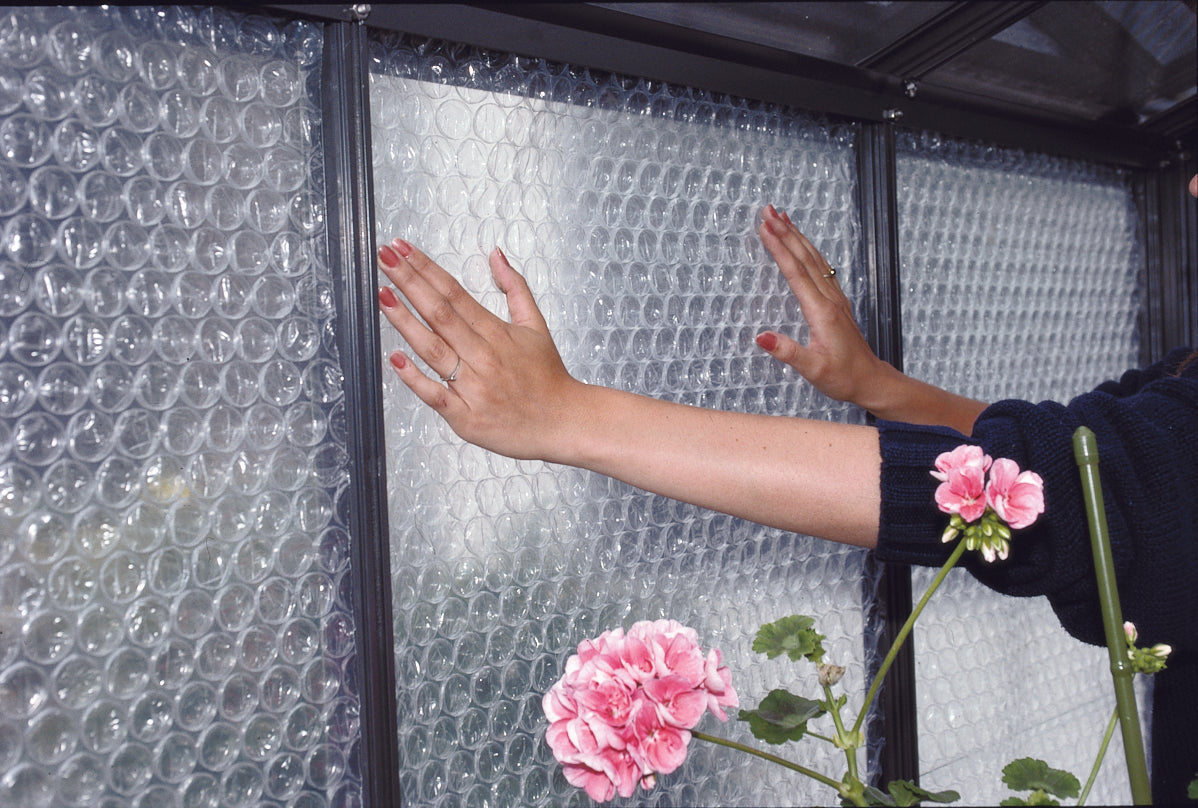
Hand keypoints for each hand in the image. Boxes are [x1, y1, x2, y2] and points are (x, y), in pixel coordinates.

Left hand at [376, 239, 583, 460]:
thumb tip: (496, 255)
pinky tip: (394, 358)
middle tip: (385, 258)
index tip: (402, 250)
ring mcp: (473, 386)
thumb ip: (515, 288)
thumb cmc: (547, 378)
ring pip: (433, 349)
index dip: (425, 269)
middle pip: (439, 313)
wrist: (564, 423)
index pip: (453, 292)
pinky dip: (415, 378)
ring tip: (383, 296)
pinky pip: (436, 395)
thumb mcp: (536, 325)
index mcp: (495, 332)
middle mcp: (482, 355)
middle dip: (409, 282)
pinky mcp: (466, 416)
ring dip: (405, 321)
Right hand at [755, 205, 888, 406]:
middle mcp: (830, 299)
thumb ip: (788, 352)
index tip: (765, 228)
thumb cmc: (843, 378)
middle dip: (785, 232)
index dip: (779, 249)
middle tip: (768, 210)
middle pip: (805, 258)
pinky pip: (821, 268)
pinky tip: (802, 243)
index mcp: (822, 312)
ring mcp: (836, 298)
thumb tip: (760, 336)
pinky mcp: (837, 302)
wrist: (871, 380)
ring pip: (814, 259)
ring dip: (797, 236)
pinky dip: (808, 250)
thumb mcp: (813, 370)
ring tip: (782, 217)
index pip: (796, 273)